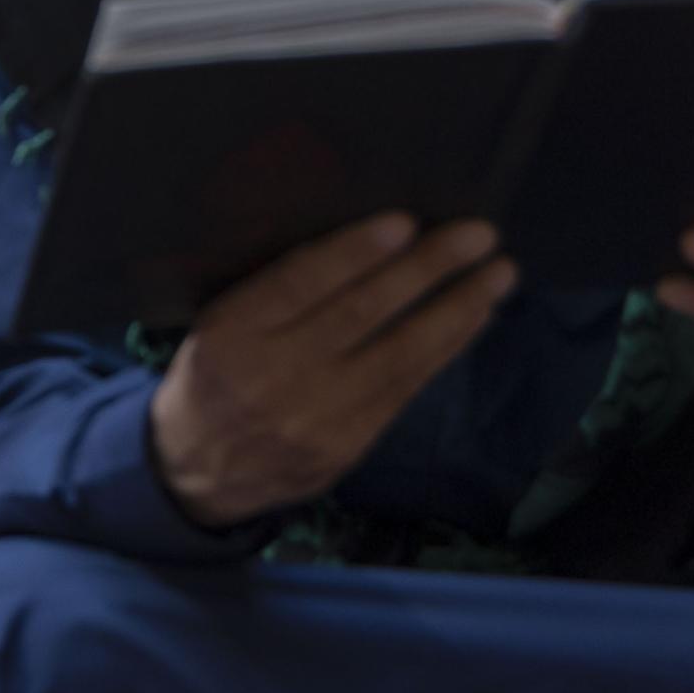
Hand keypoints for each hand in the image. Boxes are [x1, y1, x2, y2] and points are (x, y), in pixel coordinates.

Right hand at [151, 214, 516, 528]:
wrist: (195, 470)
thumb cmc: (214, 372)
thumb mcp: (218, 323)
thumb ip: (276, 292)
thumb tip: (364, 240)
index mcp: (229, 334)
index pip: (298, 284)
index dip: (354, 252)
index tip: (404, 222)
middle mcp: (272, 376)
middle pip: (360, 314)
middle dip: (426, 270)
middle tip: (477, 234)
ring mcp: (314, 417)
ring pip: (397, 355)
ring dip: (457, 309)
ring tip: (498, 274)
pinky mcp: (347, 446)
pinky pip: (406, 389)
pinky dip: (446, 349)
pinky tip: (474, 319)